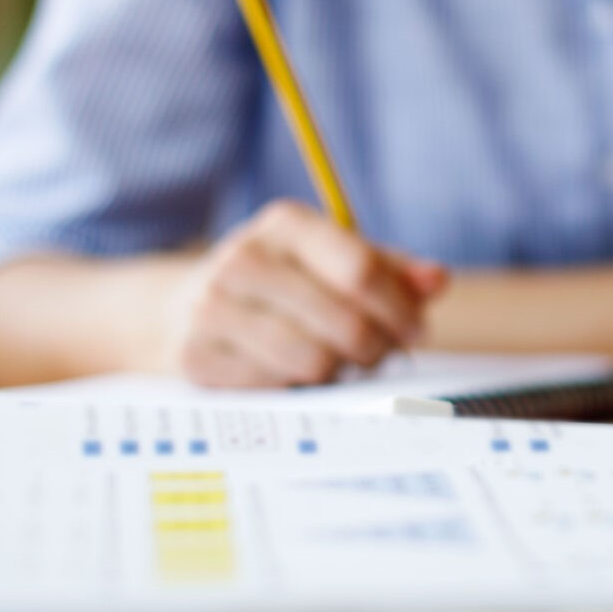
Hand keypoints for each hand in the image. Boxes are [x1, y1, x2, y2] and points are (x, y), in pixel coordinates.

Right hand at [161, 200, 448, 386]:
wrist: (175, 311)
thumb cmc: (278, 283)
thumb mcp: (328, 260)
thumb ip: (388, 268)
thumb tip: (437, 280)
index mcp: (285, 224)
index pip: (360, 269)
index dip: (400, 308)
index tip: (416, 330)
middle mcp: (243, 258)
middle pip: (344, 321)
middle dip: (377, 346)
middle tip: (382, 354)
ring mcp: (213, 308)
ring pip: (315, 360)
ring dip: (341, 371)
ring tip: (341, 362)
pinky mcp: (197, 356)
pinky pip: (278, 386)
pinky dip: (299, 387)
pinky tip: (297, 373)